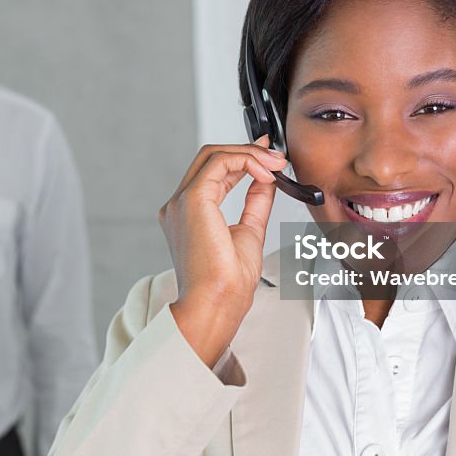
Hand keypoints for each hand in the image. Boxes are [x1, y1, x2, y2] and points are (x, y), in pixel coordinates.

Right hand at [159, 136, 285, 364]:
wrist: (216, 304)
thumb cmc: (226, 285)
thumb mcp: (250, 232)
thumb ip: (256, 202)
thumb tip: (267, 180)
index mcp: (187, 215)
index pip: (212, 171)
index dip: (242, 157)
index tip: (268, 155)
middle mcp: (178, 205)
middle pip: (211, 157)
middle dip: (248, 151)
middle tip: (277, 157)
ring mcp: (181, 201)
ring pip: (213, 154)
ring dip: (249, 153)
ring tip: (276, 164)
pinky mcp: (192, 200)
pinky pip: (219, 162)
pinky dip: (245, 160)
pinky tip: (266, 173)